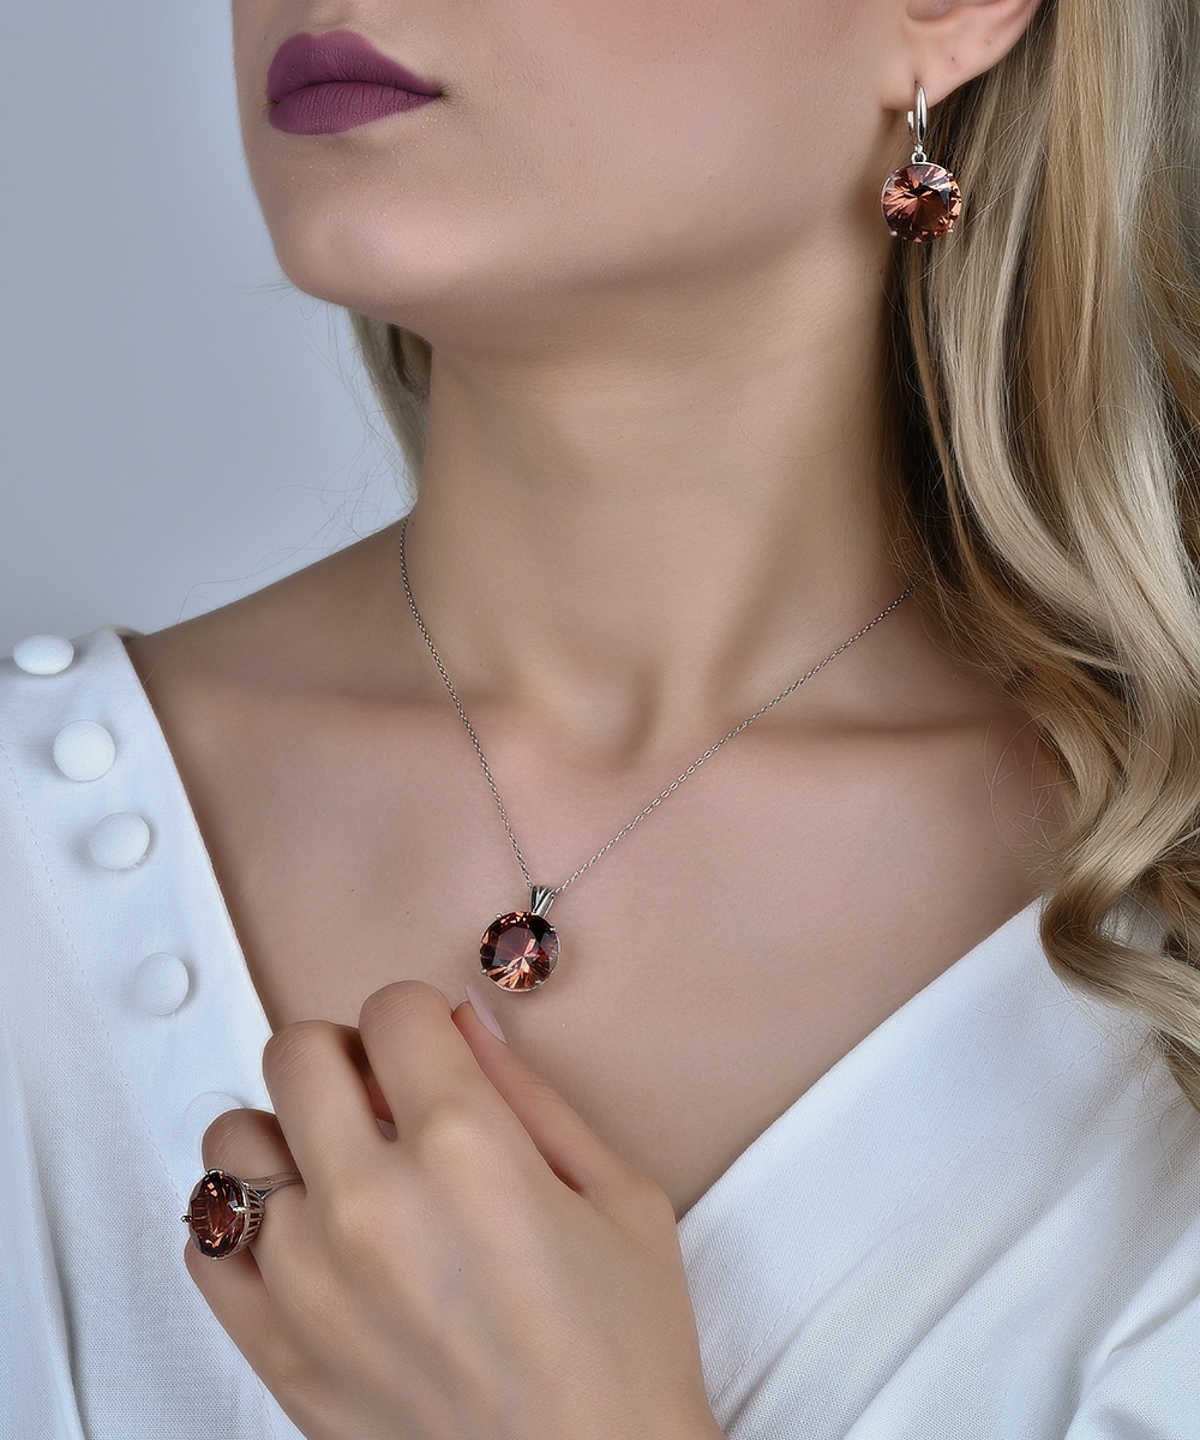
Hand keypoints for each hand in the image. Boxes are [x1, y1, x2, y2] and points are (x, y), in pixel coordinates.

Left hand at [184, 980, 723, 1439]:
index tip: (429, 1047)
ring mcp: (311, 1280)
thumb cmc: (620, 1357)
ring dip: (285, 1134)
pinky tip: (300, 1233)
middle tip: (380, 1094)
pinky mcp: (279, 1351)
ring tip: (337, 1168)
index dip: (417, 1017)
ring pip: (233, 1141)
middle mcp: (372, 1203)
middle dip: (342, 1052)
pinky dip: (241, 1220)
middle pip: (294, 1052)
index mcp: (466, 1148)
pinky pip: (204, 1244)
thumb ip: (532, 1093)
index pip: (391, 1009)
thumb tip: (465, 1026)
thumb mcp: (618, 1195)